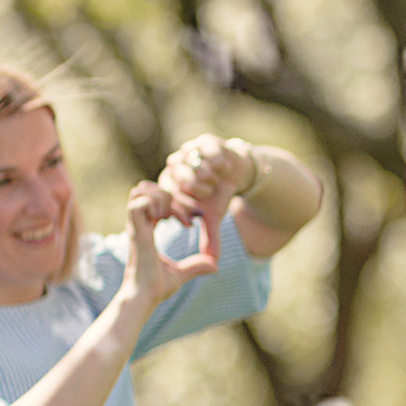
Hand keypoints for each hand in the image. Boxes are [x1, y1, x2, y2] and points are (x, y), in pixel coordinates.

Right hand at [120, 181, 221, 310]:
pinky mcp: (135, 231)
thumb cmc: (157, 287)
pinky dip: (155, 205)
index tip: (193, 221)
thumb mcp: (181, 273)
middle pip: (146, 188)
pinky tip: (166, 220)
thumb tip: (216, 266)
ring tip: (173, 216)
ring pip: (140, 190)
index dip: (176, 203)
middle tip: (186, 216)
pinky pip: (138, 203)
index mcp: (147, 230)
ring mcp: (136, 226)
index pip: (156, 200)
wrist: (145, 297)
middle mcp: (140, 224)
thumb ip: (196, 266)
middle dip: (170, 194)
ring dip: (161, 197)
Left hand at [157, 134, 252, 261]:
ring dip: (210, 177)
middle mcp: (174, 167)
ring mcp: (188, 152)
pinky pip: (209, 153)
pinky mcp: (203, 142)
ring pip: (195, 167)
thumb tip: (213, 264)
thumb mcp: (213, 217)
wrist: (236, 172)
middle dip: (200, 192)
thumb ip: (209, 238)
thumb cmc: (218, 195)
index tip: (196, 215)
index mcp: (169, 186)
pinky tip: (224, 167)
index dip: (182, 209)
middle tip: (208, 192)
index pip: (168, 199)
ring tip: (216, 179)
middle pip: (182, 182)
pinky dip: (219, 163)